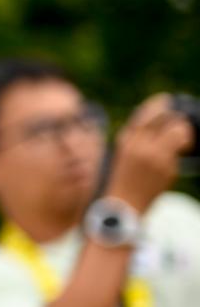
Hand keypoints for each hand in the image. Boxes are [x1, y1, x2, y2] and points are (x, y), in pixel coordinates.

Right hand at [108, 94, 194, 212]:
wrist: (122, 207)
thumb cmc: (122, 181)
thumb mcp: (122, 156)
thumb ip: (137, 141)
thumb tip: (158, 127)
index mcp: (125, 141)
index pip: (144, 114)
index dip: (158, 104)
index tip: (166, 100)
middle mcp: (139, 145)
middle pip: (165, 118)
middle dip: (176, 118)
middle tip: (180, 124)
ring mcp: (154, 156)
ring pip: (179, 131)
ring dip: (184, 133)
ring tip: (183, 141)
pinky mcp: (166, 168)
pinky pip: (180, 152)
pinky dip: (181, 151)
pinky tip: (175, 159)